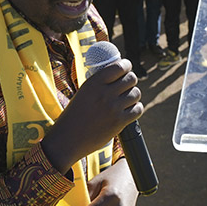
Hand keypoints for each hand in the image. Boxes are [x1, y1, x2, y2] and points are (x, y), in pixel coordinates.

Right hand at [41, 59, 142, 173]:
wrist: (68, 139)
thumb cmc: (74, 115)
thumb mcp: (84, 92)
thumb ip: (100, 82)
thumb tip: (119, 71)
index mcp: (94, 83)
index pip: (120, 67)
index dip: (126, 66)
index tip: (126, 68)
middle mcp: (105, 93)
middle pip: (131, 79)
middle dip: (130, 81)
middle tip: (126, 85)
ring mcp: (113, 108)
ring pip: (136, 93)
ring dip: (133, 95)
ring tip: (126, 99)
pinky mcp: (119, 122)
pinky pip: (138, 109)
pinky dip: (136, 108)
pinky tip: (130, 109)